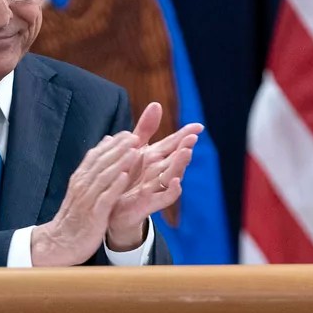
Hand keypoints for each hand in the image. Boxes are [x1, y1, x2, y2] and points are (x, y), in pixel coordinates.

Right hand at [31, 132, 138, 266]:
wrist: (59, 243)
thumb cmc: (74, 217)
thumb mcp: (81, 191)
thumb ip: (92, 170)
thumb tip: (104, 146)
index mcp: (80, 179)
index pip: (95, 156)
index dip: (112, 144)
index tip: (127, 133)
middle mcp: (82, 186)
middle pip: (101, 162)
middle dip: (118, 149)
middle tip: (135, 137)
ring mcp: (87, 200)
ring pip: (104, 177)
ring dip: (119, 163)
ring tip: (134, 151)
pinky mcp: (93, 215)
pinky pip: (105, 198)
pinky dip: (115, 186)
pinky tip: (125, 177)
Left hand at [106, 102, 202, 249]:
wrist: (114, 207)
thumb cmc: (128, 177)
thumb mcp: (134, 149)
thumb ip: (145, 129)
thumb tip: (156, 104)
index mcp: (156, 157)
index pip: (173, 143)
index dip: (185, 135)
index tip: (198, 126)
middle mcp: (160, 171)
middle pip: (176, 158)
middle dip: (184, 147)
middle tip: (192, 137)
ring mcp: (157, 187)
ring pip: (173, 175)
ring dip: (180, 165)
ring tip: (186, 153)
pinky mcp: (151, 202)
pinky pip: (165, 197)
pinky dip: (172, 190)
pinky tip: (177, 182)